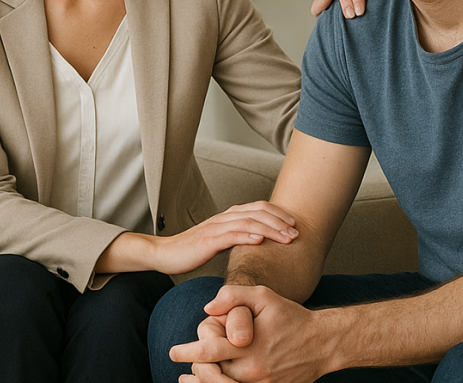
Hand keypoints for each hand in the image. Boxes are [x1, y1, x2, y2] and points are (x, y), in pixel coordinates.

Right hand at [150, 202, 298, 274]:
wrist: (165, 254)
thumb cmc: (192, 250)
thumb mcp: (219, 241)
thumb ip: (236, 237)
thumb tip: (258, 242)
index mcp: (228, 217)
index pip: (258, 207)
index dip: (278, 213)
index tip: (295, 224)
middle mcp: (223, 218)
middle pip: (257, 212)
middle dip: (280, 221)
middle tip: (297, 232)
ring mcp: (215, 228)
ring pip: (248, 223)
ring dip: (270, 229)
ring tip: (287, 238)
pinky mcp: (207, 240)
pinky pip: (230, 236)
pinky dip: (247, 236)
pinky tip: (260, 241)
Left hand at [172, 285, 332, 382]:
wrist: (323, 343)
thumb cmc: (291, 317)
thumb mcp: (264, 296)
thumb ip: (233, 296)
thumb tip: (207, 308)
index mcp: (248, 346)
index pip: (207, 352)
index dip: (186, 352)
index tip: (174, 352)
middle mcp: (253, 369)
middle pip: (211, 375)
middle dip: (194, 369)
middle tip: (183, 362)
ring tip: (187, 381)